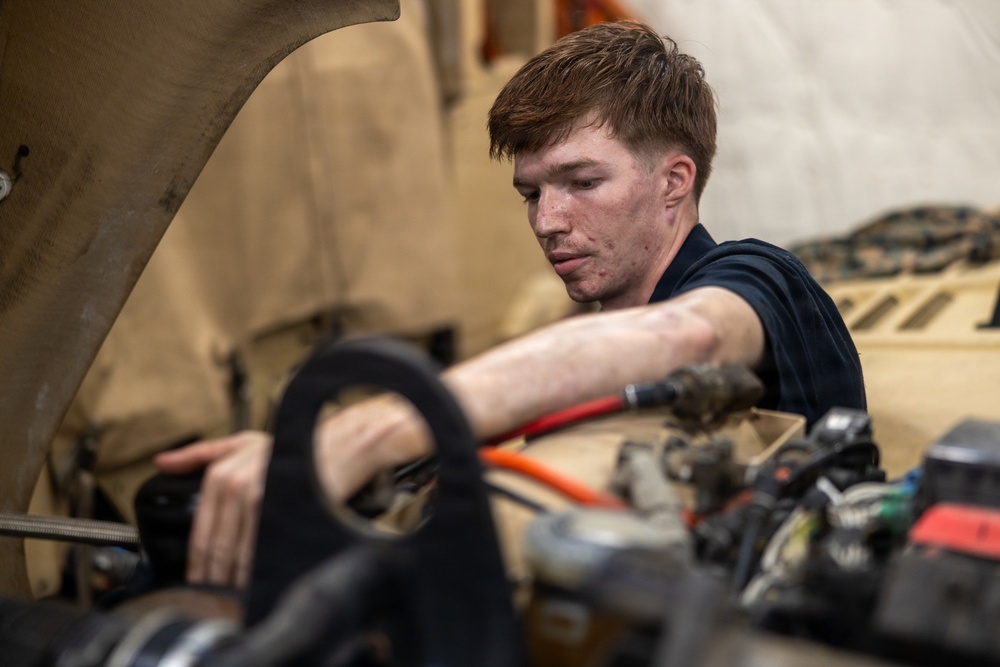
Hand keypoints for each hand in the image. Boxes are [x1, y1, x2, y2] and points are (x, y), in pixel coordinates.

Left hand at [154, 430, 271, 587]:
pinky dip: (256, 569)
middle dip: (214, 576)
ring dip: (234, 578)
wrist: (330, 450)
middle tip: (213, 597)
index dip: (197, 561)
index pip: (201, 530)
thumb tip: (161, 462)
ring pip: (241, 551)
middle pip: (219, 545)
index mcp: (221, 474)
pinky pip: (264, 548)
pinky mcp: (282, 510)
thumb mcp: (238, 444)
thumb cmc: (283, 450)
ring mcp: (261, 498)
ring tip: (231, 596)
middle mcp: (238, 486)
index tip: (196, 581)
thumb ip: (198, 454)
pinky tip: (254, 583)